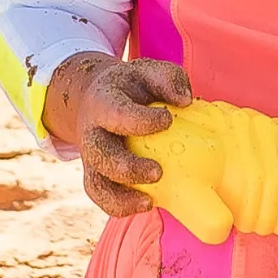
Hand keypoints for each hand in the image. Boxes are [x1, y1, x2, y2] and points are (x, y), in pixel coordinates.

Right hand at [42, 53, 193, 218]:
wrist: (97, 98)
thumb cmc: (132, 87)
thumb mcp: (147, 71)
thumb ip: (168, 79)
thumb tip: (185, 101)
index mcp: (102, 102)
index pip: (116, 113)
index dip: (140, 120)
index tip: (167, 119)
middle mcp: (92, 132)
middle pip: (100, 155)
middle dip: (126, 167)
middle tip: (157, 172)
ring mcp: (91, 158)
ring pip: (96, 183)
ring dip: (120, 197)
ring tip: (150, 201)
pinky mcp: (98, 176)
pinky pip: (102, 197)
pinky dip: (120, 206)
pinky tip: (147, 204)